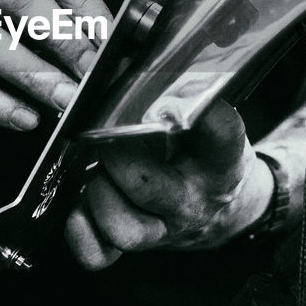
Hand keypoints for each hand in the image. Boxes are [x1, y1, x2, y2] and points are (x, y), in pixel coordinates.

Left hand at [64, 100, 273, 269]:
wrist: (225, 208)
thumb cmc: (207, 156)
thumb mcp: (212, 121)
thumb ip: (185, 92)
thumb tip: (134, 50)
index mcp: (220, 161)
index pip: (221, 135)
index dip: (200, 116)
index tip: (178, 99)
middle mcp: (192, 200)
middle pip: (149, 187)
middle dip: (115, 156)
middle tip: (105, 135)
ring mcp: (163, 230)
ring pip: (122, 227)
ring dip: (97, 193)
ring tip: (97, 170)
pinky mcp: (136, 247)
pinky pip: (99, 254)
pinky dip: (81, 231)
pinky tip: (80, 205)